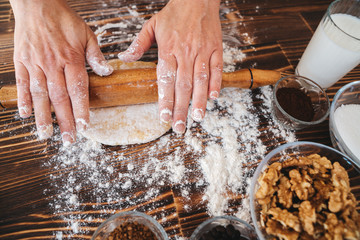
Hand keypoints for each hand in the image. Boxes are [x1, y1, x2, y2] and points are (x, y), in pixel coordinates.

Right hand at [10, 0, 112, 143]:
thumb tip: (107, 72)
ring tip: (46, 134)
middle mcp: (53, 64)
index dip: (82, 110)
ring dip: (43, 116)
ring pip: (39, 94)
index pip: (78, 90)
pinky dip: (23, 99)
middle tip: (69, 139)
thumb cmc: (64, 19)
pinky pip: (22, 83)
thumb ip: (96, 55)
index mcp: (72, 59)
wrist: (37, 3)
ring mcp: (35, 63)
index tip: (85, 126)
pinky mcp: (21, 61)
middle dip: (65, 120)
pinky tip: (25, 114)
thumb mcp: (87, 34)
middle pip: (60, 98)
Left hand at [118, 0, 222, 133]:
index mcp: (168, 48)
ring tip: (197, 118)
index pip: (166, 79)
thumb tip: (124, 58)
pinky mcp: (216, 49)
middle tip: (178, 127)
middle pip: (183, 85)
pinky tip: (213, 98)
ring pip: (201, 80)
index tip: (163, 116)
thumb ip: (139, 44)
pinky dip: (215, 84)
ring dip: (199, 101)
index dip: (165, 99)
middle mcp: (186, 52)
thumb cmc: (174, 13)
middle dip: (180, 108)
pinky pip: (216, 69)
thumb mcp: (152, 25)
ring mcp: (203, 51)